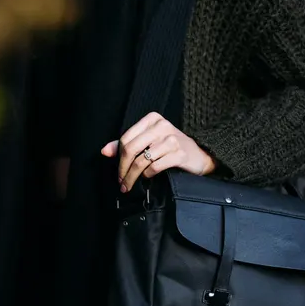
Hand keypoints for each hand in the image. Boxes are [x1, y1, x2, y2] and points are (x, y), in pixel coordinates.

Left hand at [100, 112, 215, 192]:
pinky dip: (148, 175)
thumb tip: (105, 151)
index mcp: (152, 120)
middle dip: (123, 169)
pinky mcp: (179, 153)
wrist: (200, 155)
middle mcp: (162, 126)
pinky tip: (147, 178)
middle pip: (131, 149)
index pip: (126, 138)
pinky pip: (155, 167)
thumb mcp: (149, 141)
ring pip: (142, 160)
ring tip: (129, 185)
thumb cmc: (171, 148)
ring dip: (132, 176)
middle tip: (121, 182)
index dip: (118, 158)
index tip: (118, 172)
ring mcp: (172, 139)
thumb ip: (127, 144)